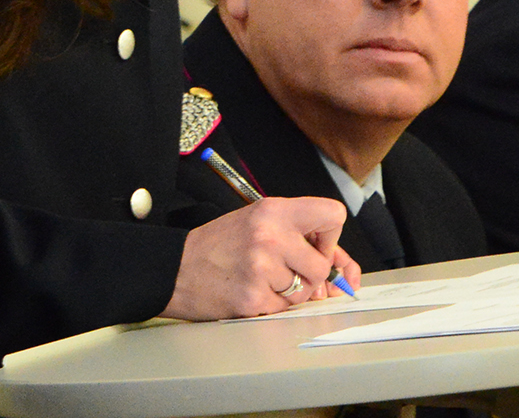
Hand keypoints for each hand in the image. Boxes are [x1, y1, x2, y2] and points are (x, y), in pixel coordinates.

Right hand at [160, 196, 358, 319]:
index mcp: (274, 210)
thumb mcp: (258, 222)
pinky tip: (251, 290)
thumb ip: (298, 235)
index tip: (315, 244)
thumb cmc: (218, 245)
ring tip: (261, 278)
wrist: (176, 268)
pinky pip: (284, 308)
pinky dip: (272, 305)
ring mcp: (262, 268)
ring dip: (289, 291)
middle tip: (283, 268)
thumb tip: (342, 267)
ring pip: (304, 290)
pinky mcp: (254, 297)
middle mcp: (270, 235)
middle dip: (308, 274)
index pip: (333, 214)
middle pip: (321, 265)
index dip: (330, 236)